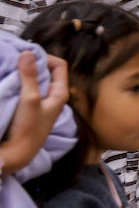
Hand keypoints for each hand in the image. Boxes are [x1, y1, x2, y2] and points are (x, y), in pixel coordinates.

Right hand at [0, 52, 67, 176]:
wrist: (17, 155)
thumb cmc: (28, 128)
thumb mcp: (30, 99)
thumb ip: (29, 76)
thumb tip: (28, 53)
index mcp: (60, 93)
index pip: (59, 65)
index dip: (46, 57)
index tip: (28, 55)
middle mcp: (52, 97)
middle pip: (46, 73)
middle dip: (32, 65)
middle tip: (16, 60)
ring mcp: (40, 104)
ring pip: (35, 82)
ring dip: (24, 75)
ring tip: (12, 70)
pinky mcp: (29, 111)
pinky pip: (26, 92)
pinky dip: (19, 85)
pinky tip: (9, 84)